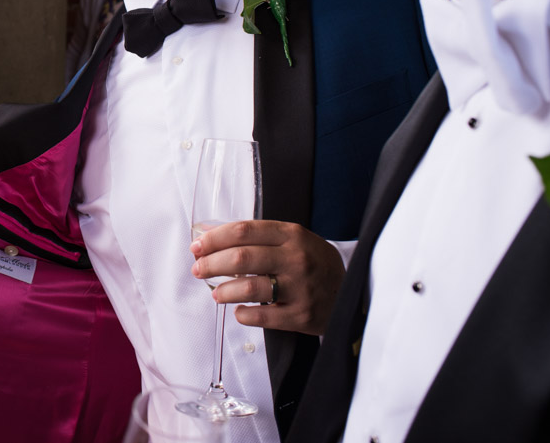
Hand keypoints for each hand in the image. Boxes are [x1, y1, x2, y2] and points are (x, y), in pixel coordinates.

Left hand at [190, 220, 344, 334]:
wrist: (352, 293)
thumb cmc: (313, 263)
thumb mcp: (292, 240)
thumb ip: (255, 236)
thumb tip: (208, 233)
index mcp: (292, 235)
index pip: (243, 231)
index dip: (214, 238)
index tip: (197, 246)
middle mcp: (296, 259)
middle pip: (241, 258)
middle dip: (211, 264)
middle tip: (198, 269)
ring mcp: (300, 288)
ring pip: (249, 288)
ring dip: (224, 291)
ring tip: (216, 294)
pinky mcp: (302, 316)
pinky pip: (262, 317)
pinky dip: (243, 315)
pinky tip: (239, 311)